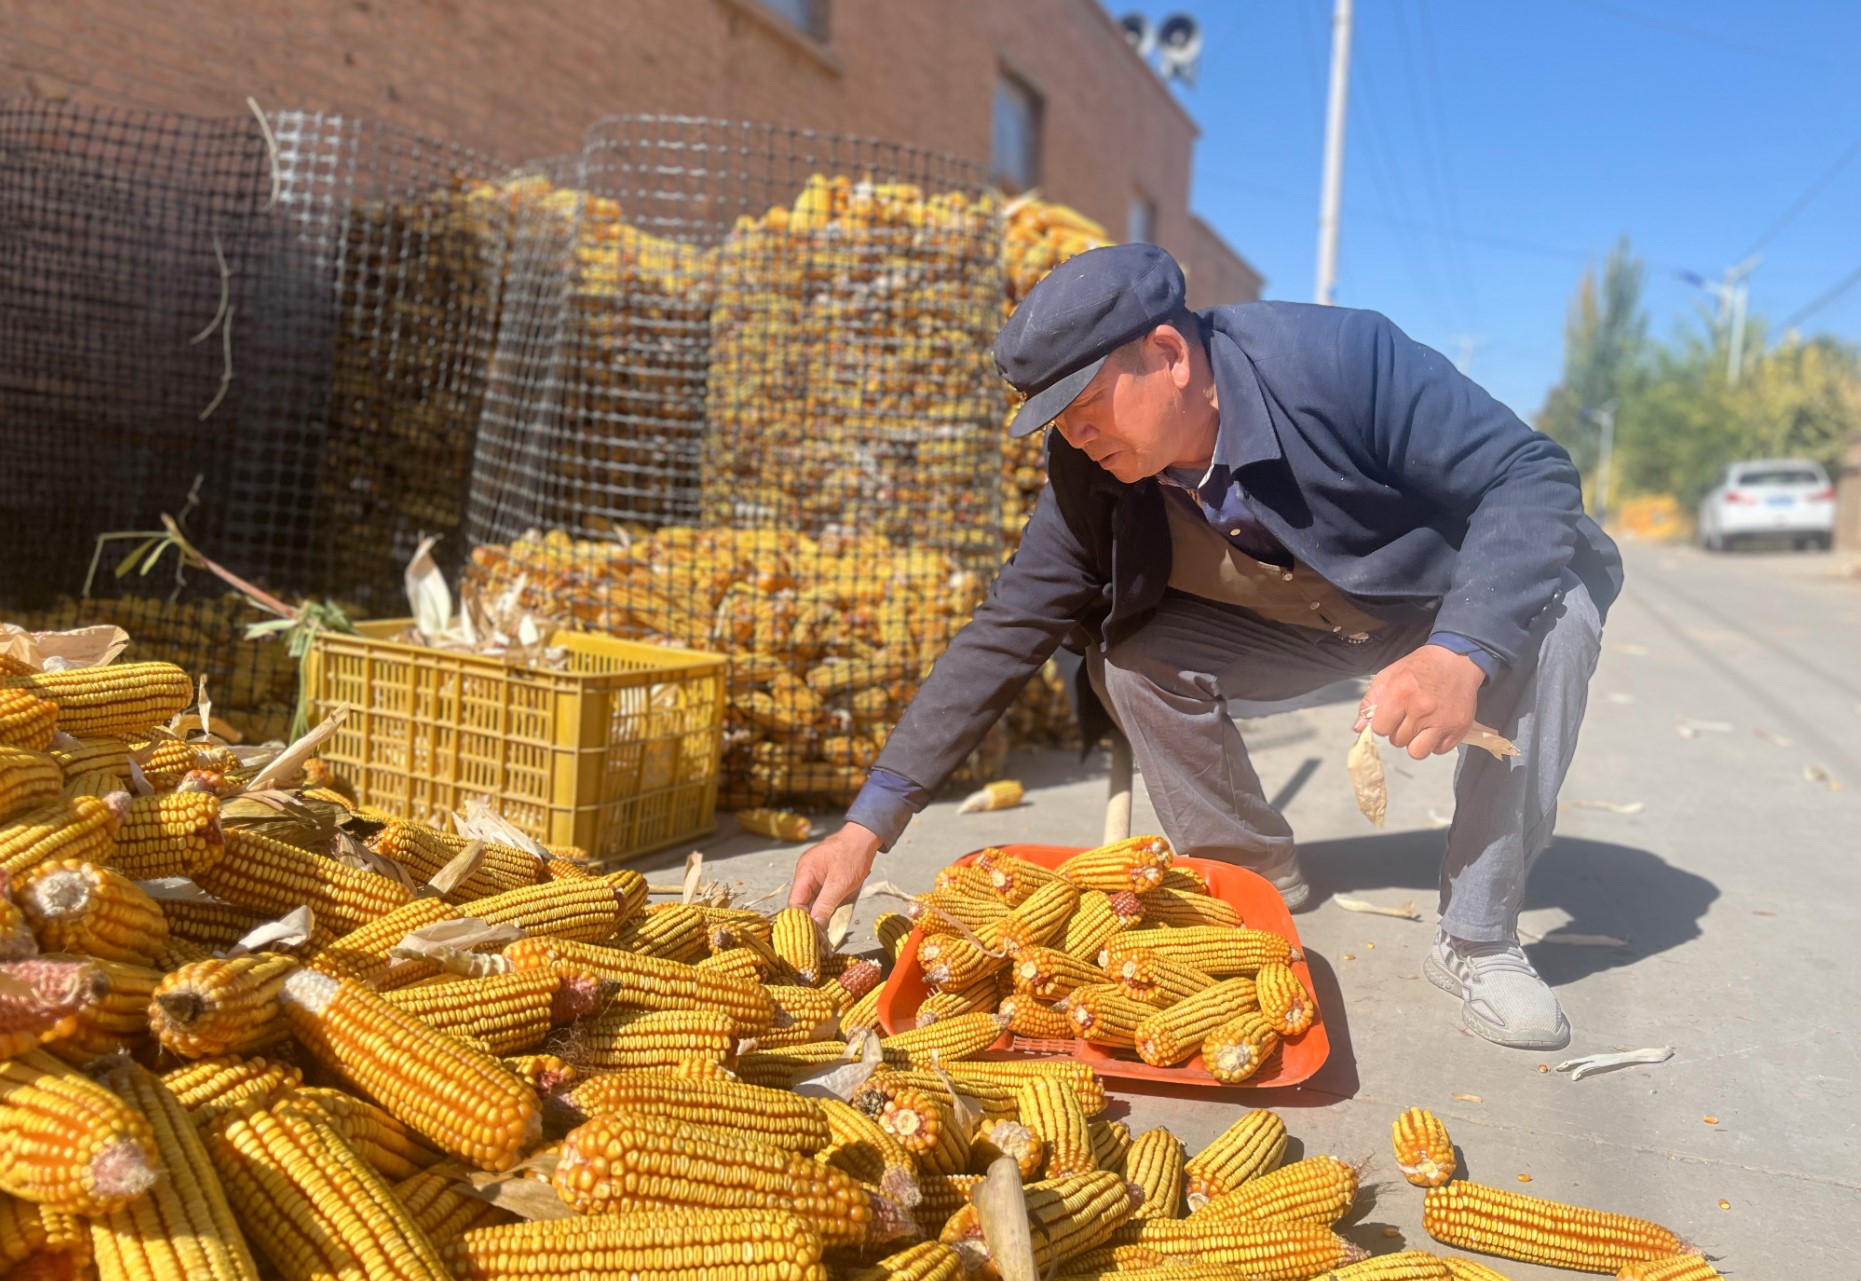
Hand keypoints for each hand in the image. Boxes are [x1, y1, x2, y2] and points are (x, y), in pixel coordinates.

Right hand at [788, 822, 881, 925]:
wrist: (865, 837)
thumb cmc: (853, 855)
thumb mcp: (840, 884)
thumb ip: (825, 905)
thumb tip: (815, 925)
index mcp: (804, 872)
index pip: (795, 902)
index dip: (801, 919)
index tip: (810, 935)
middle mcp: (805, 874)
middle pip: (802, 903)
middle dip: (810, 919)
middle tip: (819, 936)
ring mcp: (814, 875)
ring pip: (812, 900)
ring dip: (819, 913)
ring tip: (825, 930)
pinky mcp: (824, 877)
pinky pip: (821, 895)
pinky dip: (826, 906)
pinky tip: (832, 917)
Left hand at [1354, 645, 1484, 759]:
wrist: (1457, 660)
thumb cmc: (1420, 667)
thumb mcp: (1389, 675)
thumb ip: (1371, 701)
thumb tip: (1359, 728)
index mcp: (1401, 694)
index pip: (1380, 729)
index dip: (1383, 723)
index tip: (1391, 715)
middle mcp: (1422, 710)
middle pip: (1398, 741)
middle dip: (1399, 731)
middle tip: (1409, 716)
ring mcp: (1442, 721)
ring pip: (1417, 752)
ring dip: (1416, 742)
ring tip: (1421, 726)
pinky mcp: (1459, 728)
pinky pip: (1439, 750)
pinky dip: (1435, 742)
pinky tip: (1436, 726)